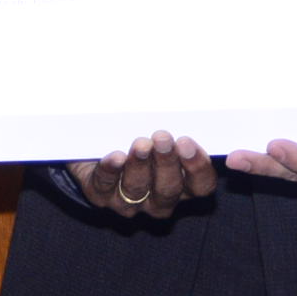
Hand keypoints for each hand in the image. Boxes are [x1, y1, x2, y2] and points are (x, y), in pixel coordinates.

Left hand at [72, 131, 215, 218]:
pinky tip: (116, 157)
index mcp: (183, 183)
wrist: (94, 141)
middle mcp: (159, 198)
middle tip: (163, 138)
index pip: (201, 184)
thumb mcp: (159, 125)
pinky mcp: (101, 195)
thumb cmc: (137, 130)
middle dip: (167, 163)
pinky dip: (111, 170)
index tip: (187, 143)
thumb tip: (188, 94)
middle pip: (170, 189)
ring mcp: (129, 201)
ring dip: (140, 166)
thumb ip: (175, 119)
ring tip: (140, 144)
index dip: (198, 167)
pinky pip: (105, 185)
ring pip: (138, 189)